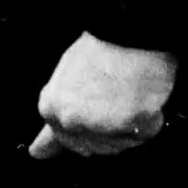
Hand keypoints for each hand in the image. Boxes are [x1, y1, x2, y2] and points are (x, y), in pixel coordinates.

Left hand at [29, 33, 175, 161]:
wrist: (129, 34)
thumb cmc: (101, 51)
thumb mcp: (64, 82)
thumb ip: (52, 124)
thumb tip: (37, 153)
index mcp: (51, 110)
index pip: (68, 143)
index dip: (88, 127)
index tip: (98, 113)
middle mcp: (73, 122)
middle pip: (96, 147)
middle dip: (109, 128)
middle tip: (116, 96)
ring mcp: (102, 126)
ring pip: (121, 144)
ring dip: (129, 125)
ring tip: (127, 93)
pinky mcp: (132, 125)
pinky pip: (145, 133)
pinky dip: (150, 118)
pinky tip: (141, 96)